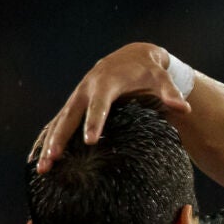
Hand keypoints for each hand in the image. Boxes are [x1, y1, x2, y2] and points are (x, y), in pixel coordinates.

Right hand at [33, 43, 191, 171]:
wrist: (131, 56)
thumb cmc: (148, 70)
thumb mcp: (161, 78)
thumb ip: (170, 92)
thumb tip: (184, 108)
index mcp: (106, 83)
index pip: (99, 105)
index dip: (94, 122)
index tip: (91, 141)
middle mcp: (86, 90)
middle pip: (69, 116)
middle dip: (60, 137)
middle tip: (53, 159)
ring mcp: (77, 98)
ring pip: (59, 122)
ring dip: (48, 143)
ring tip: (41, 168)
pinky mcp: (75, 105)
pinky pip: (57, 123)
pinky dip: (47, 139)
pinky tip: (39, 159)